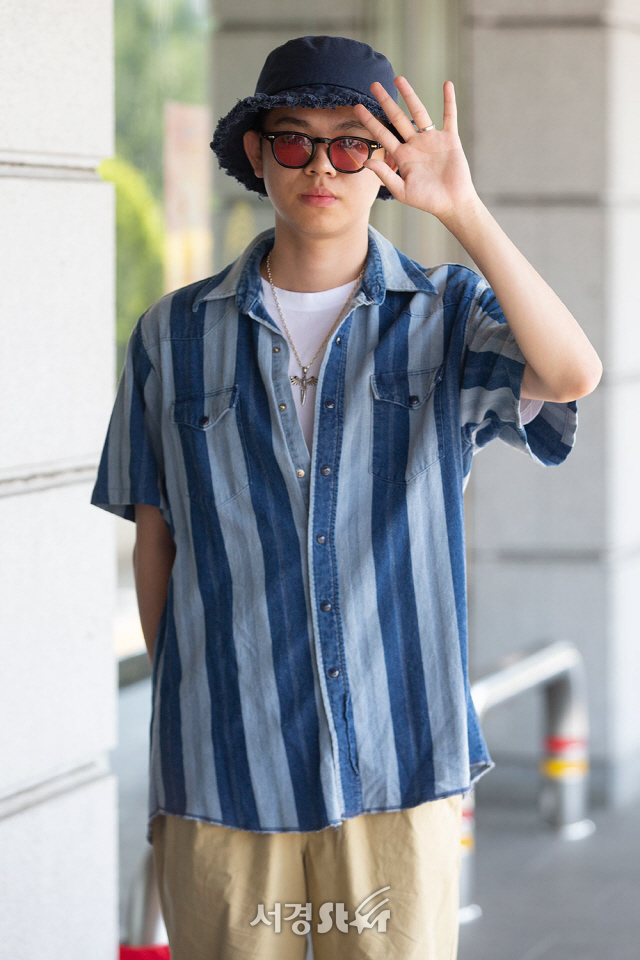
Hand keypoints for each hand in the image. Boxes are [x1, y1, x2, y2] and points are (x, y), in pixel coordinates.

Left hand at [353, 77, 479, 223]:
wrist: (452, 203)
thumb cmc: (427, 200)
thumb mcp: (402, 191)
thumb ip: (385, 175)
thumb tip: (366, 161)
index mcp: (402, 156)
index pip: (382, 134)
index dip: (370, 121)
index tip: (357, 107)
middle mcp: (414, 144)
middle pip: (397, 118)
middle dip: (386, 101)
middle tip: (373, 84)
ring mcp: (432, 140)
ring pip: (419, 112)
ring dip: (410, 95)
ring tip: (399, 79)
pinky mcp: (449, 139)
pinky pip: (449, 116)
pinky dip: (449, 100)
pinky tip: (447, 84)